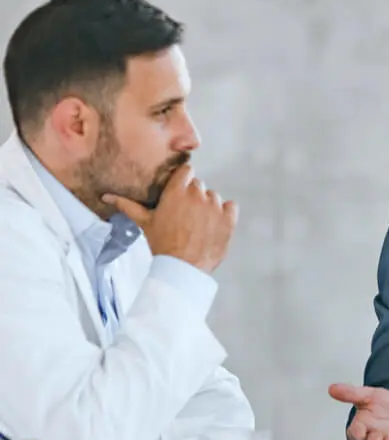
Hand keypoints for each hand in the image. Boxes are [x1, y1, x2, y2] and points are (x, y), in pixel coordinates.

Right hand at [103, 164, 237, 272]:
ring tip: (198, 225)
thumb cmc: (161, 244)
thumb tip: (106, 196)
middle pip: (199, 186)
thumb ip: (127, 205)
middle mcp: (197, 194)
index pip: (187, 171)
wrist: (183, 268)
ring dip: (209, 206)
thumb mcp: (144, 223)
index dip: (184, 181)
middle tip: (186, 215)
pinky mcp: (229, 218)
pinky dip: (225, 214)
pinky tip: (214, 226)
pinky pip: (231, 207)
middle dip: (194, 196)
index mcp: (176, 192)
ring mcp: (215, 206)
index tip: (181, 192)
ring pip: (214, 197)